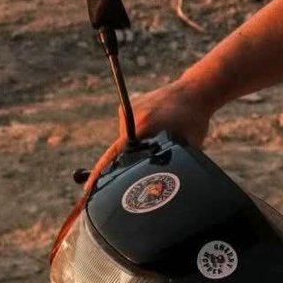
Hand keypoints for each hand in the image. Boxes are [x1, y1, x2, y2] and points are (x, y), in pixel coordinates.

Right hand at [84, 77, 214, 193]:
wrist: (196, 90)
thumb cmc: (195, 121)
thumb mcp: (189, 146)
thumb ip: (174, 164)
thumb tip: (167, 189)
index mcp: (144, 127)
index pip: (114, 156)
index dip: (99, 176)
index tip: (86, 192)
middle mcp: (133, 116)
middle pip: (120, 150)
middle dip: (127, 163)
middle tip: (141, 169)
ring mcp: (131, 108)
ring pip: (127, 139)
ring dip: (138, 146)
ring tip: (159, 141)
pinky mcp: (133, 103)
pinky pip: (131, 127)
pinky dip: (140, 133)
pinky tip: (158, 128)